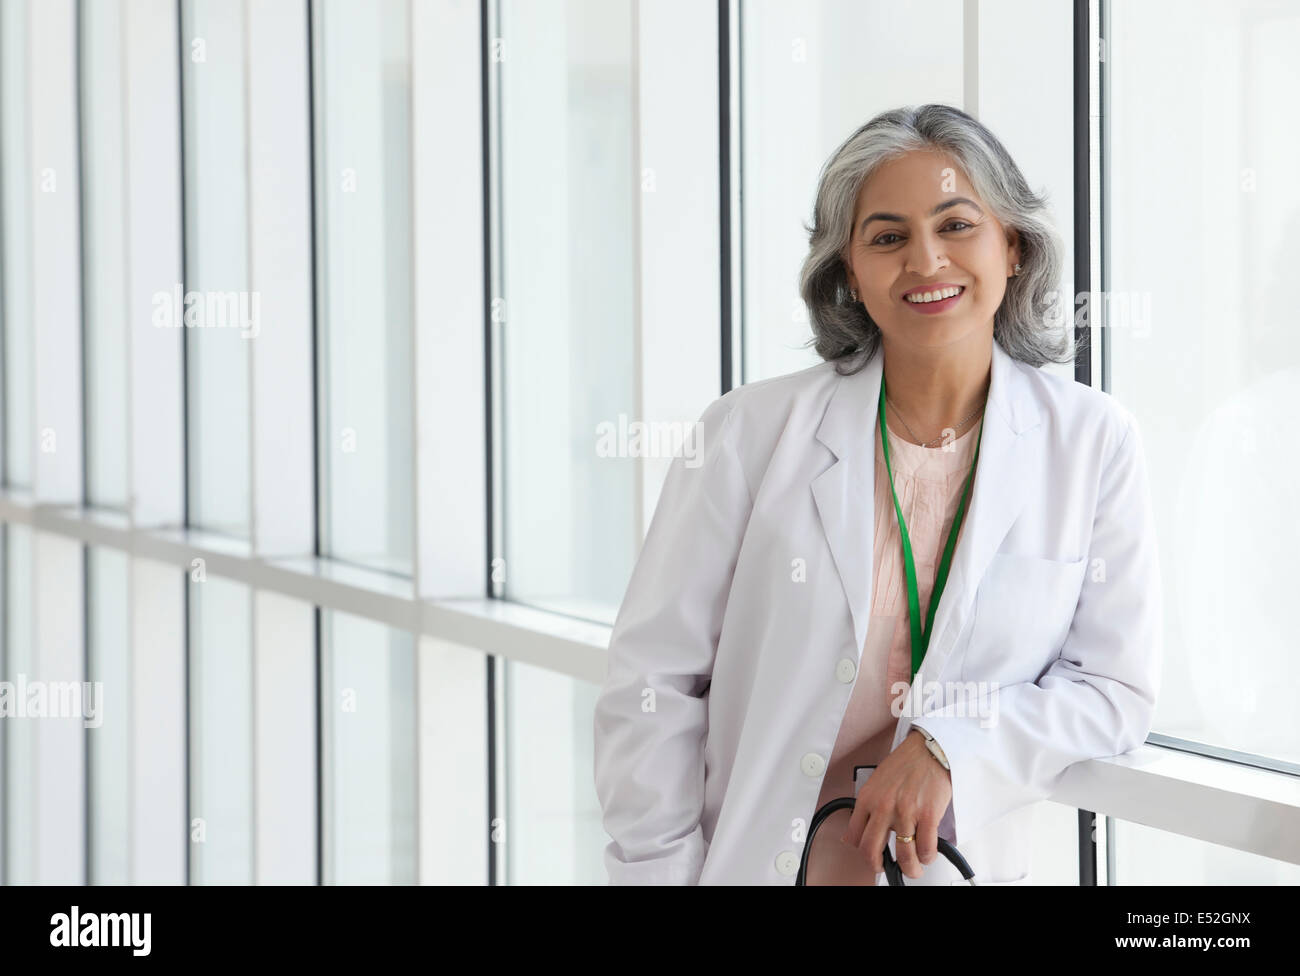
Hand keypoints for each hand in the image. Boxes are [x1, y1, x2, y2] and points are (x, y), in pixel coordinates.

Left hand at [839, 729, 951, 881]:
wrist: (929, 750)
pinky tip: (927, 853)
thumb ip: (866, 809)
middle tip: (887, 868)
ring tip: (914, 867)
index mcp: (867, 799)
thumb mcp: (876, 783)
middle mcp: (883, 807)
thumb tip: (853, 835)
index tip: (871, 856)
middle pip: (871, 851)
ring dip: (910, 868)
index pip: (854, 836)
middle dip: (879, 867)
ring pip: (903, 856)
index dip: (862, 852)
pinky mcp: (927, 815)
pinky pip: (925, 849)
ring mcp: (905, 812)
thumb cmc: (905, 764)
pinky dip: (927, 857)